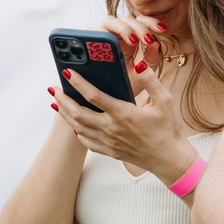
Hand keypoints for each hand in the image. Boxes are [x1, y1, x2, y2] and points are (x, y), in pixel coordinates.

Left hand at [47, 17, 194, 181]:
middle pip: (78, 113)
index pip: (94, 96)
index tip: (67, 72)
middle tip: (53, 88)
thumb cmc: (168, 129)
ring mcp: (108, 142)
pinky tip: (73, 124)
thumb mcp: (165, 100)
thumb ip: (151, 81)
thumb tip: (138, 64)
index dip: (78, 83)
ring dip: (65, 114)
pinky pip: (86, 141)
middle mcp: (112, 129)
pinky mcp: (109, 151)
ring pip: (79, 127)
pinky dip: (77, 131)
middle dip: (63, 100)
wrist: (169, 159)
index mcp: (123, 114)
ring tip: (57, 102)